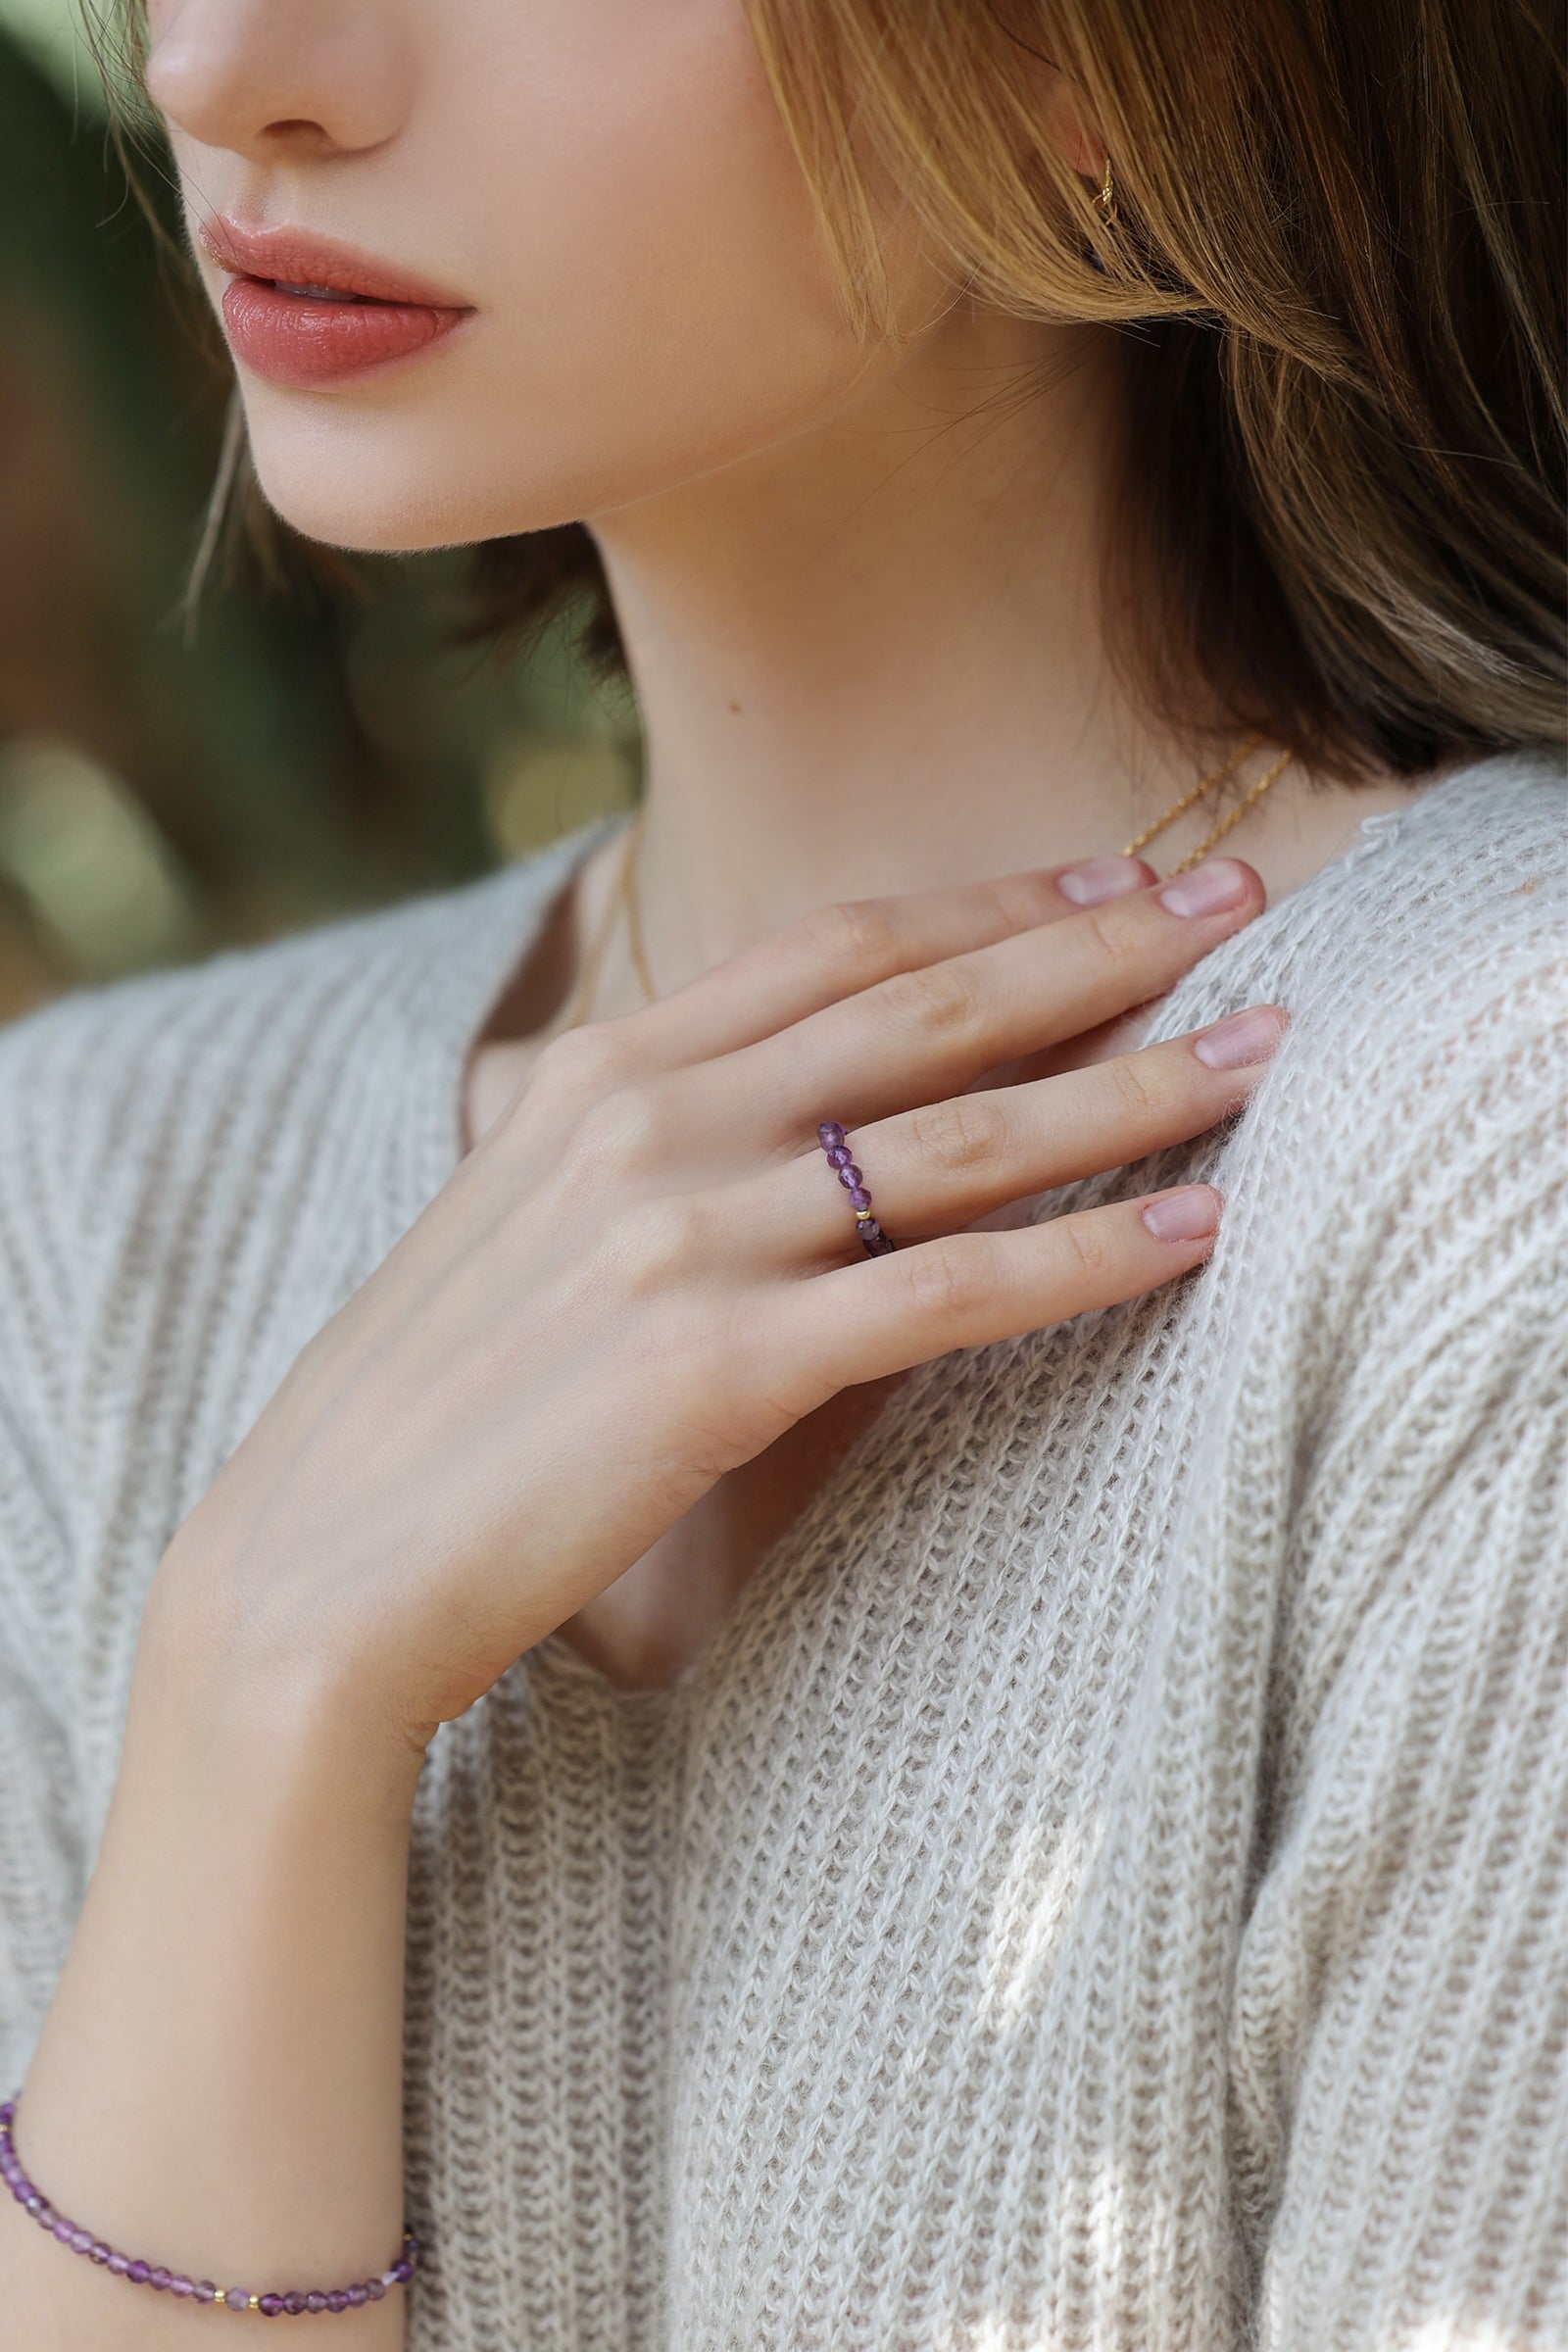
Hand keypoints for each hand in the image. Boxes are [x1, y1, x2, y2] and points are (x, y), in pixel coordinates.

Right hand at [157, 852, 1283, 1750]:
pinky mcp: (720, 1369)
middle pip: (921, 1011)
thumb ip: (626, 1144)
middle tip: (1239, 903)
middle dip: (1095, 951)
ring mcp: (685, 1239)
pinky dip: (1084, 1256)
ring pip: (958, 1138)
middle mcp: (649, 1125)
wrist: (308, 1572)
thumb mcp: (509, 1224)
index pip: (833, 950)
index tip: (1107, 879)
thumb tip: (746, 1110)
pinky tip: (1192, 1235)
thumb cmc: (418, 1411)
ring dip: (1132, 1087)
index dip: (988, 906)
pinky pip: (947, 1294)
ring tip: (1265, 1051)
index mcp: (596, 1075)